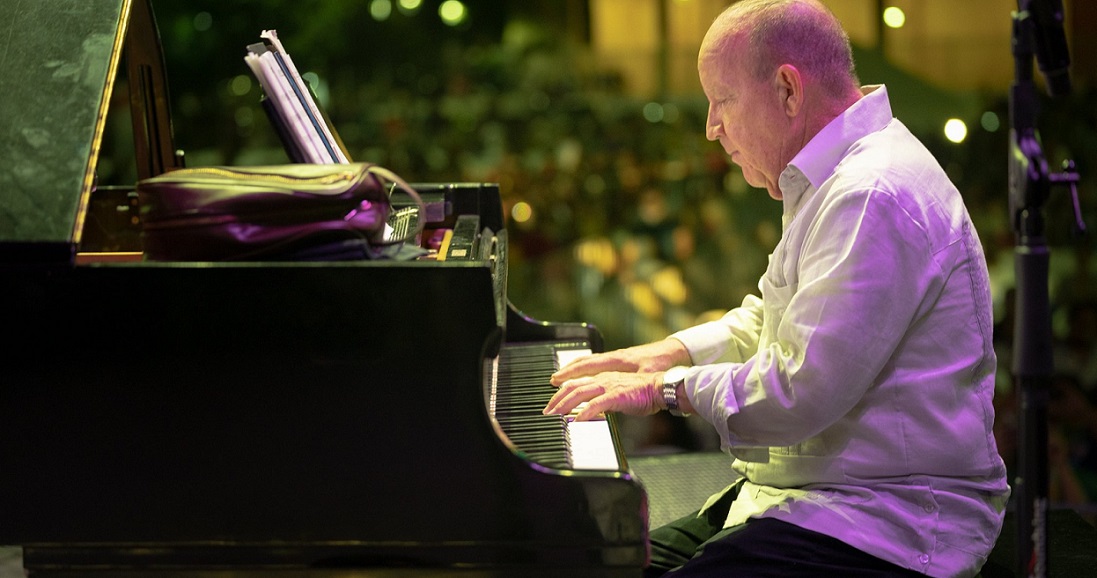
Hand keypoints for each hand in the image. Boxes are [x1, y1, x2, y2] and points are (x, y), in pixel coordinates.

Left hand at [543, 371, 664, 420]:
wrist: (660, 388)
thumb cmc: (644, 393)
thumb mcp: (619, 395)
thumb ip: (604, 401)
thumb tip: (593, 412)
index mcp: (603, 378)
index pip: (576, 384)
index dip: (562, 393)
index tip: (553, 404)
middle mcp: (602, 379)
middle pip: (573, 387)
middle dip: (557, 400)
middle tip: (547, 413)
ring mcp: (609, 386)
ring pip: (580, 393)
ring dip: (565, 405)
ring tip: (556, 416)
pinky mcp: (616, 395)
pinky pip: (596, 404)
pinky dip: (584, 412)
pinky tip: (577, 420)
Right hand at [549, 339, 690, 385]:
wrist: (674, 355)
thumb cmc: (661, 367)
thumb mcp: (645, 379)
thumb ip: (627, 389)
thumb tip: (614, 399)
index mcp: (617, 360)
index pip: (587, 366)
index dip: (571, 373)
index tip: (556, 380)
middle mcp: (613, 357)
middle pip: (584, 363)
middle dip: (567, 372)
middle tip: (553, 381)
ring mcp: (616, 358)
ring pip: (590, 362)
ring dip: (575, 370)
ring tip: (561, 379)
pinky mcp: (621, 361)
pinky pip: (597, 363)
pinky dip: (586, 368)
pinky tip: (583, 376)